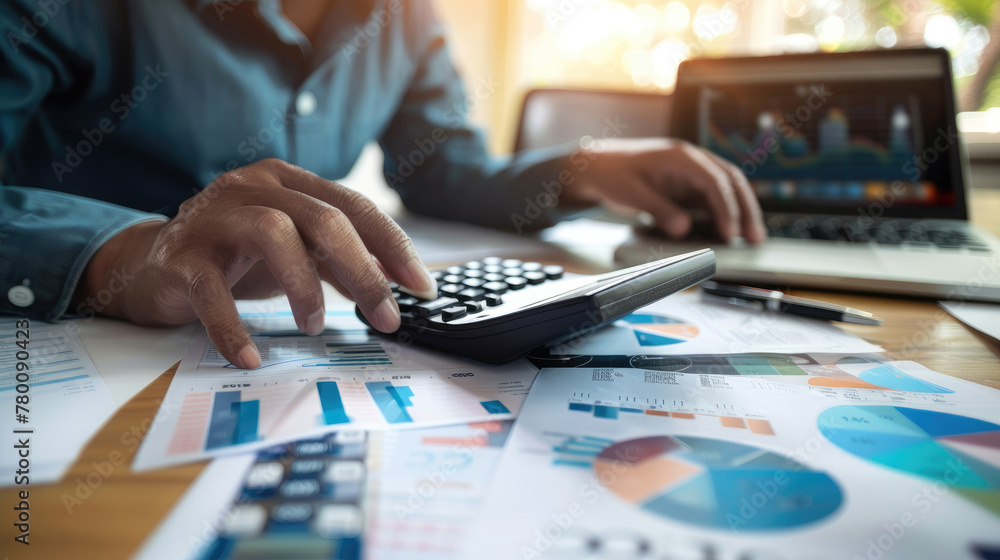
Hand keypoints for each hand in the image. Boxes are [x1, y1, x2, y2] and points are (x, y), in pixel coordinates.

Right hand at [73, 159, 436, 368]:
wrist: (149, 265)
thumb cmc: (234, 256)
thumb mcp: (295, 252)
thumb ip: (340, 261)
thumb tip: (396, 279)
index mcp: (287, 182)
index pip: (354, 206)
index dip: (393, 247)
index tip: (422, 287)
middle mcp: (252, 188)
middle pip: (323, 219)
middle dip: (364, 272)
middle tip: (385, 317)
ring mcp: (213, 217)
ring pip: (273, 234)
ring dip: (305, 286)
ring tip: (316, 326)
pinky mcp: (179, 256)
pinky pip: (211, 291)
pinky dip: (234, 328)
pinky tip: (251, 357)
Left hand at [567, 138, 766, 242]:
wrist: (599, 166)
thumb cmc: (614, 175)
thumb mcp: (632, 194)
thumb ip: (659, 210)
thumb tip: (683, 230)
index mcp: (681, 157)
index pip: (715, 181)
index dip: (726, 209)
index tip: (730, 234)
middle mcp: (693, 161)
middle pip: (732, 181)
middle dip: (746, 209)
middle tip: (756, 237)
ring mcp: (693, 172)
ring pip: (728, 188)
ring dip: (742, 211)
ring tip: (752, 238)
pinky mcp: (688, 184)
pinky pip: (714, 197)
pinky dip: (725, 213)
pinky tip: (730, 232)